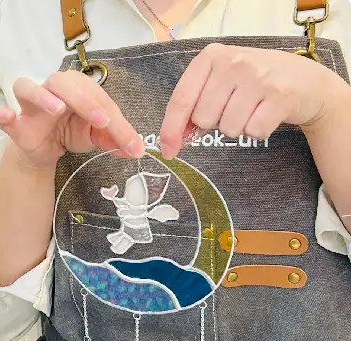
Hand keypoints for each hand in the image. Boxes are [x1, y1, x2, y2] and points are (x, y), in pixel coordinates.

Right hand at [0, 70, 145, 172]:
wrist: (44, 151)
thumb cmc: (70, 134)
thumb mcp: (96, 137)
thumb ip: (114, 140)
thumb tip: (135, 149)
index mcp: (77, 87)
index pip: (98, 97)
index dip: (115, 118)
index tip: (128, 140)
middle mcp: (53, 89)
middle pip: (66, 83)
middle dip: (86, 100)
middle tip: (101, 121)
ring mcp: (30, 104)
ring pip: (28, 87)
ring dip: (43, 96)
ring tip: (58, 109)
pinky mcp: (15, 123)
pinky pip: (2, 116)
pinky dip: (1, 114)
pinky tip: (4, 116)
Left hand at [159, 44, 347, 159]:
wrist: (306, 81)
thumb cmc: (256, 84)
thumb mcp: (222, 83)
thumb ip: (195, 104)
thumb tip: (172, 138)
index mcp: (213, 56)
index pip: (182, 99)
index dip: (171, 130)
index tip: (168, 150)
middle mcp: (235, 61)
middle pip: (204, 118)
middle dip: (215, 123)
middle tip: (234, 108)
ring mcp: (258, 77)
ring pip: (228, 128)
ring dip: (238, 128)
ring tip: (252, 110)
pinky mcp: (280, 95)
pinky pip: (253, 132)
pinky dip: (257, 131)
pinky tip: (266, 114)